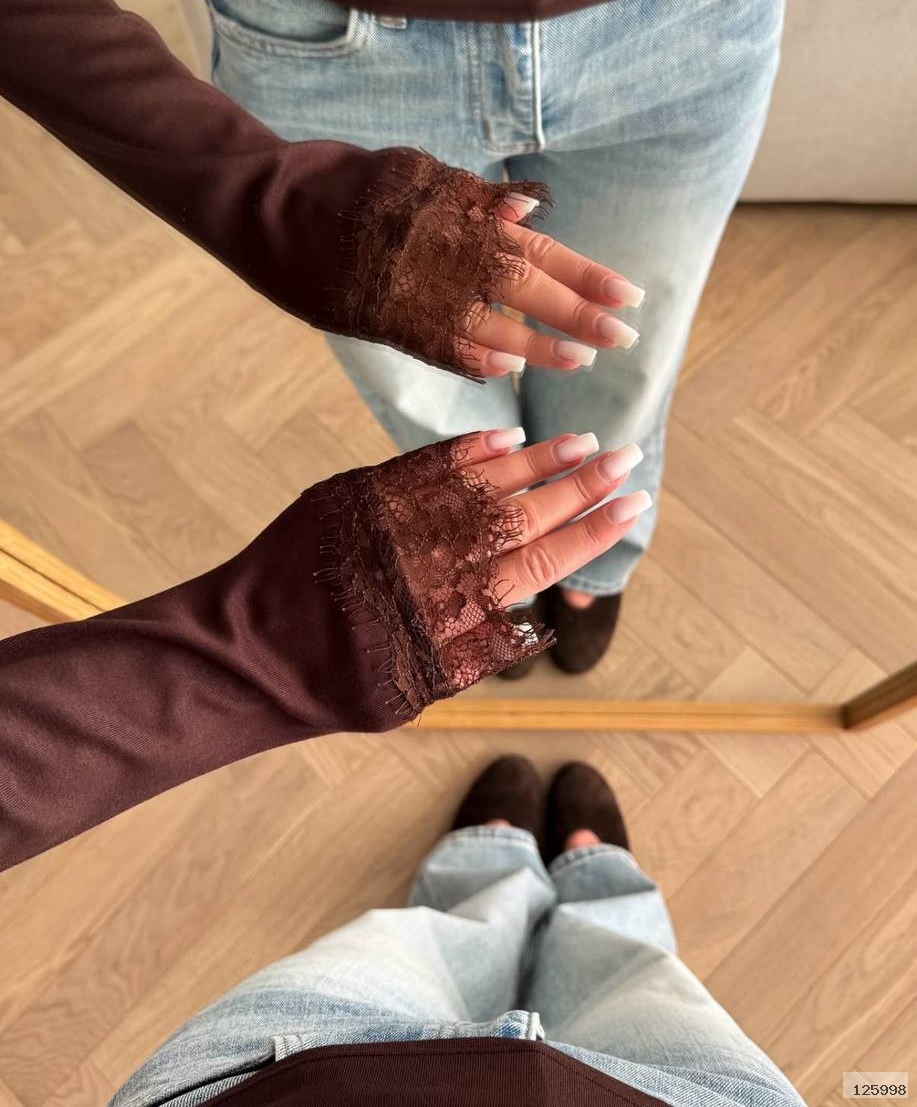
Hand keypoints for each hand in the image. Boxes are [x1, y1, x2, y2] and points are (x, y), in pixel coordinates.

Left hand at [320, 426, 650, 695]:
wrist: (247, 654)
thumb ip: (477, 650)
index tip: (630, 506)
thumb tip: (533, 618)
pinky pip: (425, 465)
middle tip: (626, 458)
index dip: (590, 532)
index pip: (541, 562)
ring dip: (536, 462)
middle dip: (579, 486)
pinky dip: (469, 451)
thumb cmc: (336, 684)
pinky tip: (507, 437)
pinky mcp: (361, 495)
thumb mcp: (416, 689)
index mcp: (456, 612)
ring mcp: (398, 522)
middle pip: (523, 515)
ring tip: (580, 441)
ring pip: (482, 484)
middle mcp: (434, 561)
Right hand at [339, 149, 643, 380]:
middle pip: (528, 285)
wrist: (263, 199)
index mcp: (456, 208)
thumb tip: (529, 211)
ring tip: (582, 360)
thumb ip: (470, 196)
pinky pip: (438, 346)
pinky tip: (506, 370)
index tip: (629, 294)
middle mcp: (442, 247)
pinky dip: (474, 358)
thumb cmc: (341, 180)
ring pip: (491, 321)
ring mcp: (413, 285)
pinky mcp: (381, 317)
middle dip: (580, 312)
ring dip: (539, 344)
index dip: (586, 273)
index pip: (538, 247)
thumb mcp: (414, 170)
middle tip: (625, 336)